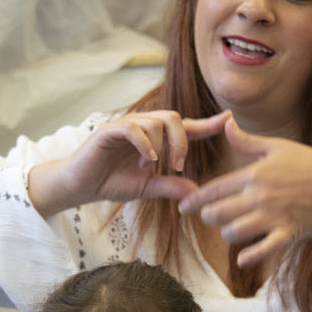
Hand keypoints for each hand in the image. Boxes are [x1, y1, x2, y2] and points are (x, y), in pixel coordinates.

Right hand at [28, 110, 229, 217]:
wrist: (81, 186)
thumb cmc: (111, 182)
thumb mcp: (147, 187)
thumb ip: (171, 186)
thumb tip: (196, 193)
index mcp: (154, 139)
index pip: (185, 126)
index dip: (208, 124)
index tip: (230, 120)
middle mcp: (142, 127)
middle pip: (174, 118)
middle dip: (182, 141)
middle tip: (178, 164)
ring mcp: (126, 126)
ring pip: (156, 121)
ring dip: (162, 144)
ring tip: (154, 165)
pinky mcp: (110, 130)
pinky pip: (134, 128)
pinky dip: (144, 143)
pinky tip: (146, 160)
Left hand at [178, 114, 311, 267]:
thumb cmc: (309, 163)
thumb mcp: (277, 147)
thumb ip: (247, 140)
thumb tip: (225, 124)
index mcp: (254, 174)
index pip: (215, 189)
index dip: (195, 200)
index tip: (183, 207)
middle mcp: (259, 196)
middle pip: (218, 214)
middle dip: (209, 217)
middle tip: (211, 216)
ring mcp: (273, 216)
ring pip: (234, 232)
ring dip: (229, 233)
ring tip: (232, 229)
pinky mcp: (288, 233)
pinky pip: (264, 249)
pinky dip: (250, 256)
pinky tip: (243, 258)